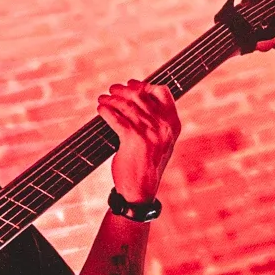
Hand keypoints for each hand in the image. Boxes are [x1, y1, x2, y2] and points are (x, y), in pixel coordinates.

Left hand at [99, 79, 179, 204]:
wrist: (141, 190)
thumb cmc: (147, 164)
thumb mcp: (160, 141)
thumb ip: (156, 120)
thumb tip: (138, 97)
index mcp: (173, 124)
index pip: (163, 92)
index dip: (146, 85)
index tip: (132, 84)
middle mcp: (163, 127)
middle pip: (141, 96)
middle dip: (123, 90)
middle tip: (112, 90)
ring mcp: (149, 132)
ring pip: (126, 106)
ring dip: (111, 99)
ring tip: (103, 99)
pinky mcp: (133, 139)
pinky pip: (116, 118)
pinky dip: (106, 111)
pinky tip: (101, 110)